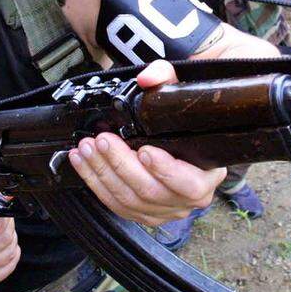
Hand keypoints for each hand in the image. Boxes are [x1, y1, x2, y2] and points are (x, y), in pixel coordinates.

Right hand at [0, 198, 19, 291]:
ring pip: (6, 255)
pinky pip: (3, 272)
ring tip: (5, 233)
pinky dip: (10, 259)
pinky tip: (7, 249)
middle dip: (9, 226)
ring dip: (11, 241)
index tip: (2, 209)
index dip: (3, 215)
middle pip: (2, 240)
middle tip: (5, 220)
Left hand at [67, 60, 225, 225]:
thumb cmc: (184, 119)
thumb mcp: (182, 91)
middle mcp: (188, 199)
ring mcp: (165, 209)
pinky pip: (115, 205)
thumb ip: (167, 78)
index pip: (189, 184)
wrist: (182, 136)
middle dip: (121, 165)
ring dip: (103, 173)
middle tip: (103, 141)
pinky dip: (95, 183)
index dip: (166, 170)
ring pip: (129, 200)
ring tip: (88, 149)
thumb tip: (147, 78)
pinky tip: (83, 163)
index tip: (145, 150)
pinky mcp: (143, 213)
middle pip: (151, 191)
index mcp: (207, 176)